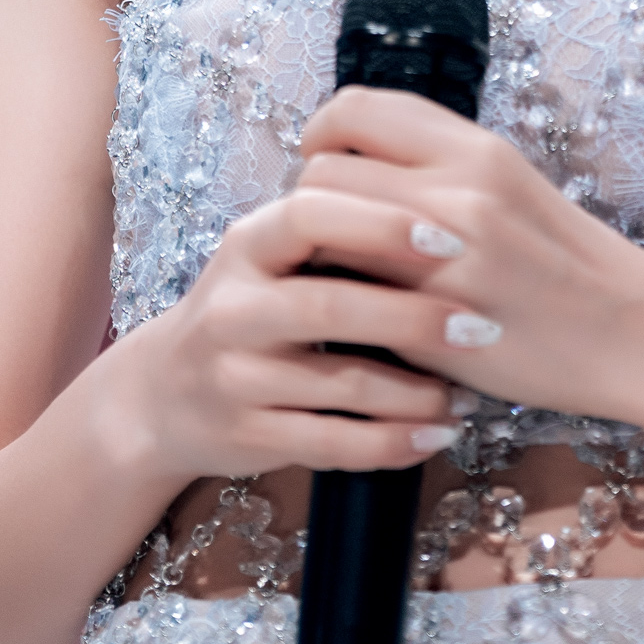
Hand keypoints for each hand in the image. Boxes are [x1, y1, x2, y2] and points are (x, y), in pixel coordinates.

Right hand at [110, 172, 479, 483]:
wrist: (163, 395)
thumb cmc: (249, 310)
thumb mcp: (270, 258)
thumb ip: (333, 230)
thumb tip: (439, 198)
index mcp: (247, 246)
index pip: (307, 213)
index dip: (379, 223)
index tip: (447, 238)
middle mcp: (233, 309)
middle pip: (330, 306)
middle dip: (415, 317)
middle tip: (480, 326)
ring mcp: (236, 378)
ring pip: (341, 386)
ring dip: (416, 393)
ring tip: (467, 395)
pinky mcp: (248, 437)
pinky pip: (334, 446)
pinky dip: (393, 443)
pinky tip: (435, 435)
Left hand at [295, 87, 643, 428]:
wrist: (638, 335)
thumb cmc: (573, 266)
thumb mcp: (513, 188)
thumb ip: (443, 170)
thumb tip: (363, 171)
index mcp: (477, 147)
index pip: (357, 108)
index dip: (322, 136)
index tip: (326, 165)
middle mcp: (458, 185)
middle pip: (324, 172)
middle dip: (309, 205)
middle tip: (326, 236)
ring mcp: (445, 252)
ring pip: (326, 234)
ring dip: (316, 254)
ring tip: (338, 275)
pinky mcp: (437, 315)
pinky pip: (351, 293)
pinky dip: (341, 300)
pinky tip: (360, 314)